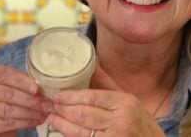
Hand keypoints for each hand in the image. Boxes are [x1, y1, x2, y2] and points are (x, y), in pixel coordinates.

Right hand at [0, 65, 46, 136]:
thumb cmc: (2, 89)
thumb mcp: (8, 80)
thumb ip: (21, 80)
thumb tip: (42, 86)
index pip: (4, 75)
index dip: (21, 81)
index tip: (36, 88)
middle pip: (7, 94)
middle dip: (30, 100)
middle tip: (46, 103)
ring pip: (8, 111)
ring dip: (30, 112)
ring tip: (44, 112)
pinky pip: (6, 124)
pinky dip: (24, 122)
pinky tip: (36, 120)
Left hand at [46, 60, 164, 136]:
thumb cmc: (140, 121)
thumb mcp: (127, 98)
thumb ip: (107, 82)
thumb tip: (92, 61)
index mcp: (125, 102)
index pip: (93, 97)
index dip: (72, 97)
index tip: (58, 95)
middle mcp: (120, 120)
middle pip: (85, 114)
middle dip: (64, 109)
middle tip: (50, 104)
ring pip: (81, 131)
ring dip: (63, 124)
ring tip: (52, 117)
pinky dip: (72, 136)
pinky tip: (63, 130)